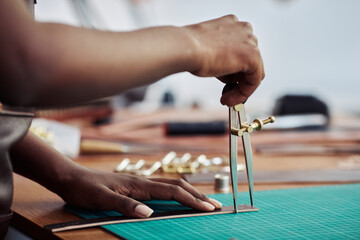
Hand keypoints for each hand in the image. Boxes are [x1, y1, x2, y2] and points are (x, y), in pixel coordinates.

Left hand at [58, 169, 221, 217]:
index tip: (208, 208)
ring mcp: (139, 181)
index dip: (191, 200)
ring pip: (171, 184)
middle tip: (215, 205)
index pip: (171, 192)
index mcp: (138, 184)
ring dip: (190, 192)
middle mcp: (142, 180)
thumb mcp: (101, 200)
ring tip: (203, 200)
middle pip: (177, 185)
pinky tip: (178, 195)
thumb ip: (125, 205)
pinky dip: (177, 191)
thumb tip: (148, 213)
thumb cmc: (84, 188)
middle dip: (198, 195)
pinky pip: (162, 186)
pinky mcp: (134, 184)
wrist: (71, 177)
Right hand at [184, 15, 264, 105]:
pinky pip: (255, 80)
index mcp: (233, 25)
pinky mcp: (252, 56)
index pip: (241, 52)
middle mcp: (244, 30)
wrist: (185, 48)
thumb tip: (228, 75)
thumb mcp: (208, 51)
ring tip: (225, 98)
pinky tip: (229, 99)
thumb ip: (222, 58)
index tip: (224, 84)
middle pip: (248, 62)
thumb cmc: (189, 49)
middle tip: (225, 95)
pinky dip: (244, 92)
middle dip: (237, 81)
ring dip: (239, 88)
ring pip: (253, 72)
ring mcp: (250, 41)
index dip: (233, 72)